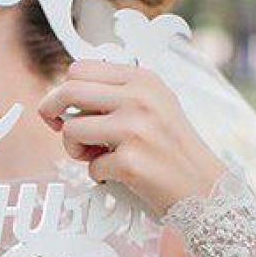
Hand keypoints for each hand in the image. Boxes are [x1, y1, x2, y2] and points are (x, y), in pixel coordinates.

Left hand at [39, 61, 225, 216]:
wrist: (204, 187)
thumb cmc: (172, 149)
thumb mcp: (154, 105)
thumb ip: (116, 93)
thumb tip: (65, 94)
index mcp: (143, 80)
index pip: (80, 69)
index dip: (63, 88)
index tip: (63, 107)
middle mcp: (140, 99)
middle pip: (68, 91)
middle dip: (51, 110)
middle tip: (55, 126)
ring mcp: (135, 130)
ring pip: (71, 130)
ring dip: (75, 149)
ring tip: (96, 156)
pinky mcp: (130, 162)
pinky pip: (90, 166)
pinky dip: (99, 174)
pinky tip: (120, 175)